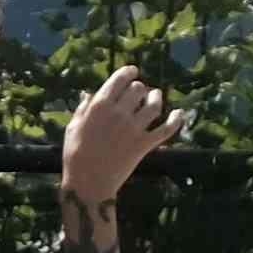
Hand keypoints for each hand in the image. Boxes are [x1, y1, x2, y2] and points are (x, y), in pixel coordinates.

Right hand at [58, 66, 174, 205]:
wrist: (88, 181)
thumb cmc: (75, 154)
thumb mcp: (73, 126)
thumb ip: (83, 108)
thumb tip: (88, 93)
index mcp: (99, 106)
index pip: (119, 80)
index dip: (128, 72)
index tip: (132, 71)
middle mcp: (119, 113)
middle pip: (138, 90)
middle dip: (139, 88)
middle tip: (139, 91)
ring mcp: (134, 129)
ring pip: (153, 106)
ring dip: (156, 98)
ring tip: (156, 96)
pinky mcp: (144, 144)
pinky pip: (165, 129)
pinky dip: (175, 121)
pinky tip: (179, 114)